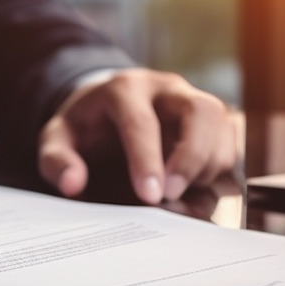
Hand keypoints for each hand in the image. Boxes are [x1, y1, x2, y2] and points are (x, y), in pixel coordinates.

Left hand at [37, 69, 236, 205]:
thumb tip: (72, 184)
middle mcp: (167, 90)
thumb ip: (56, 161)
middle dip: (191, 158)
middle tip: (171, 195)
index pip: (142, 121)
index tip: (149, 196)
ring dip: (205, 169)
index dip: (147, 160)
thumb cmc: (85, 128)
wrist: (107, 110)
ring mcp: (193, 104)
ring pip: (221, 129)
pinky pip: (228, 148)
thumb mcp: (57, 140)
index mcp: (125, 89)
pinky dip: (214, 175)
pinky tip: (189, 192)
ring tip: (176, 195)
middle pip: (200, 111)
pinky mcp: (210, 125)